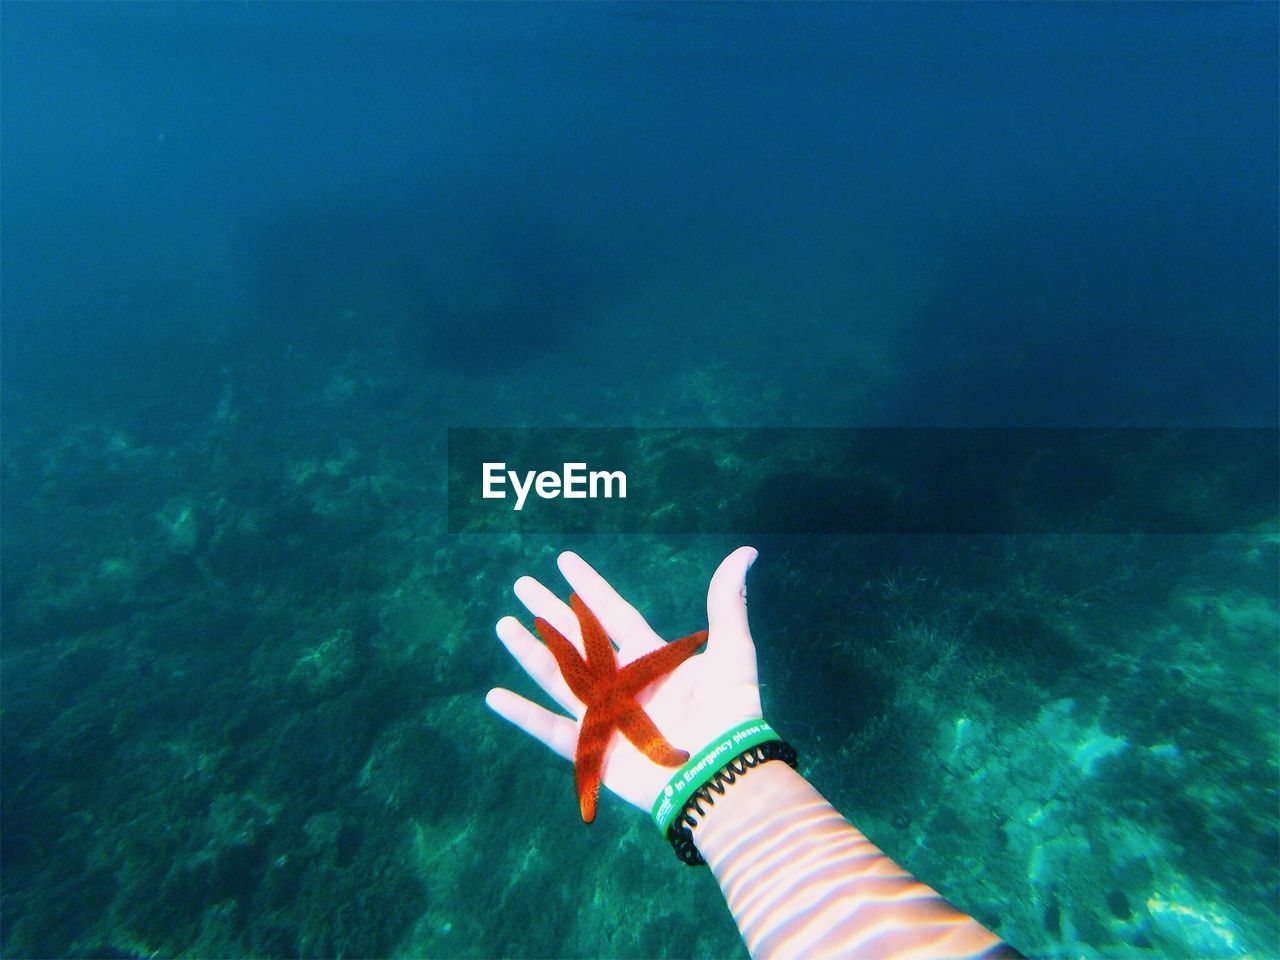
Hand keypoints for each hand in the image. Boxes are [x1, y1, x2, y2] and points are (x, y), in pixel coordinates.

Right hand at [486, 546, 763, 816]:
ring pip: (559, 676)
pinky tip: (495, 696)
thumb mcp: (733, 649)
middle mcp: (626, 684)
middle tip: (521, 585)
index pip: (614, 614)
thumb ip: (727, 602)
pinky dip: (523, 715)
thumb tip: (746, 552)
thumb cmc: (732, 712)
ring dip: (530, 652)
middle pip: (579, 640)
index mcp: (654, 659)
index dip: (590, 588)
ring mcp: (609, 716)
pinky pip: (552, 730)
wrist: (723, 771)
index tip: (563, 561)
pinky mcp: (596, 750)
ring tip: (502, 625)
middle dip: (550, 612)